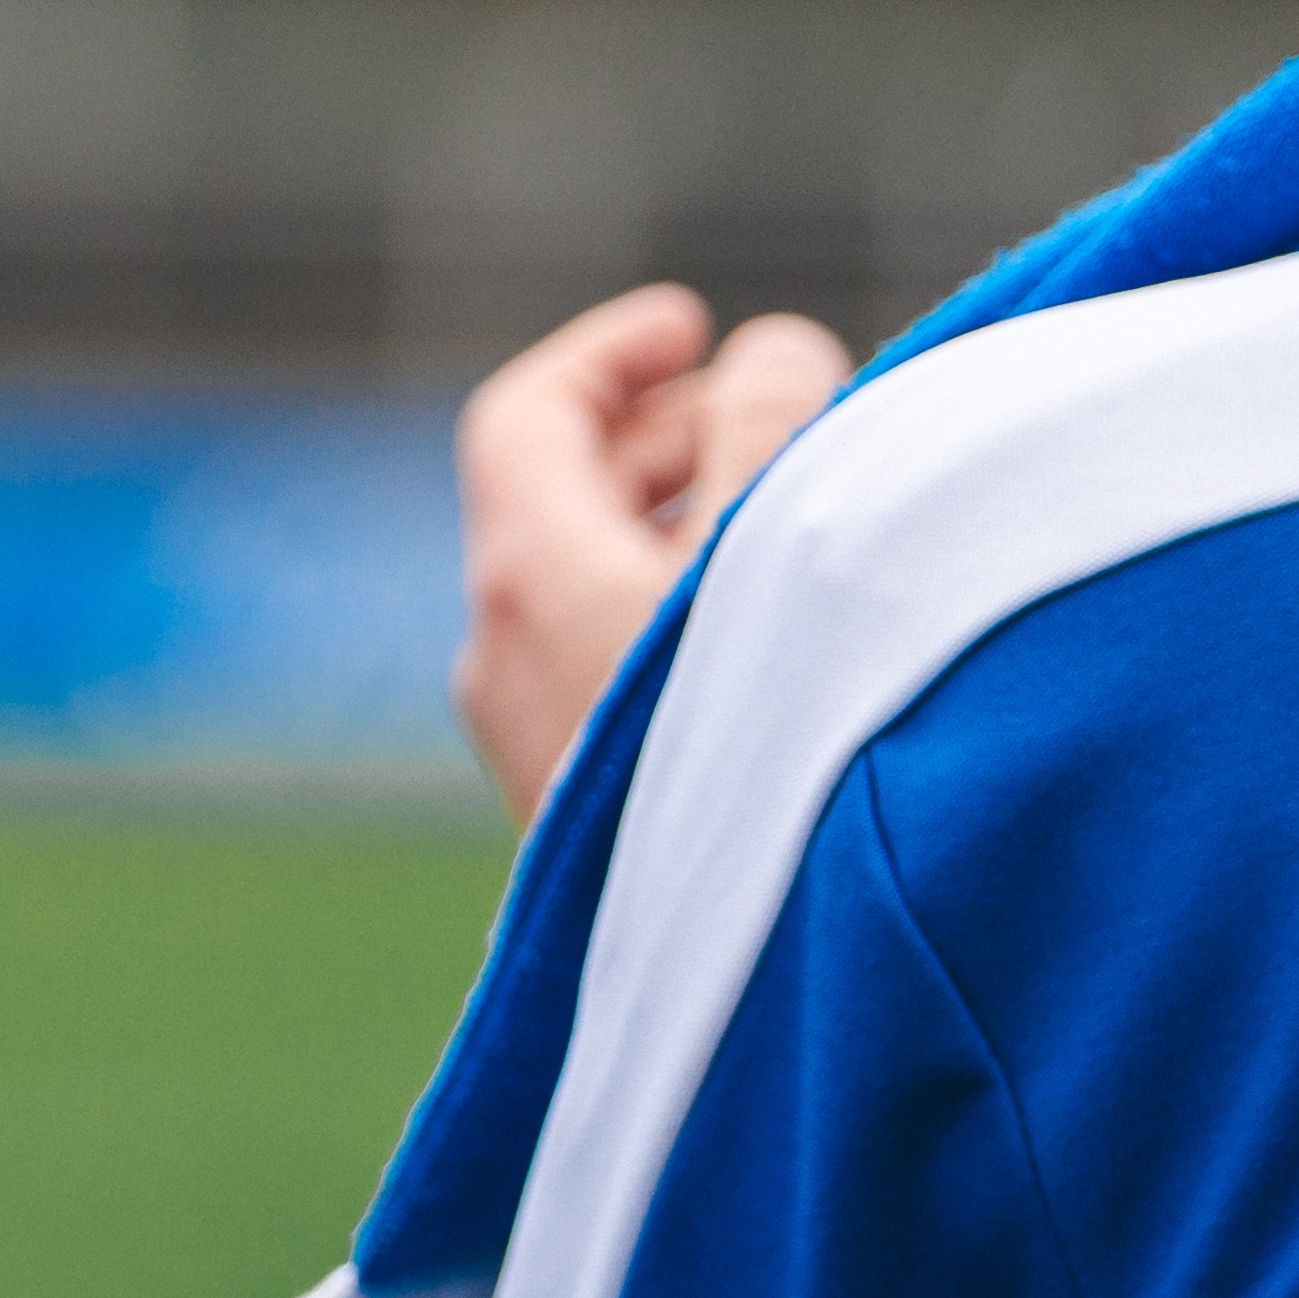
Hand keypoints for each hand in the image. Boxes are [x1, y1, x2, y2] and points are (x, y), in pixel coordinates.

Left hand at [447, 284, 849, 821]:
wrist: (759, 974)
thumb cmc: (779, 740)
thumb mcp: (788, 542)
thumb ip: (774, 426)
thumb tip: (766, 354)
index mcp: (528, 574)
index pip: (525, 419)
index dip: (610, 355)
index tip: (695, 323)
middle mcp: (501, 660)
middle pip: (555, 501)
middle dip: (664, 436)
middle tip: (774, 408)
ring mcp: (530, 747)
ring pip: (585, 593)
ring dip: (679, 526)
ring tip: (798, 514)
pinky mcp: (575, 823)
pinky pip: (604, 675)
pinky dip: (672, 614)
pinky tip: (778, 636)